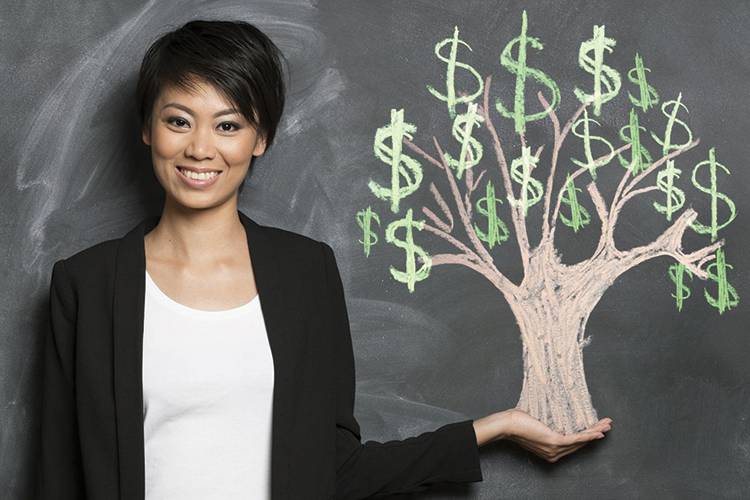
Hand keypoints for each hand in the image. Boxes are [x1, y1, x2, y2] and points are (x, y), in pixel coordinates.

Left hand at [473, 409, 611, 462]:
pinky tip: (597, 432)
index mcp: (550, 451)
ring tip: (606, 425)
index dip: (586, 436)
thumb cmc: (517, 422)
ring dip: (595, 431)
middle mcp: (554, 454)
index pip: (572, 444)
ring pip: (580, 440)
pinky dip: (588, 435)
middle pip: (580, 443)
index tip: (596, 428)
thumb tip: (554, 416)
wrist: (507, 424)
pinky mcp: (554, 442)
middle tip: (607, 425)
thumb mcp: (536, 425)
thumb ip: (547, 425)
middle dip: (595, 433)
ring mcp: (554, 449)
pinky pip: (576, 439)